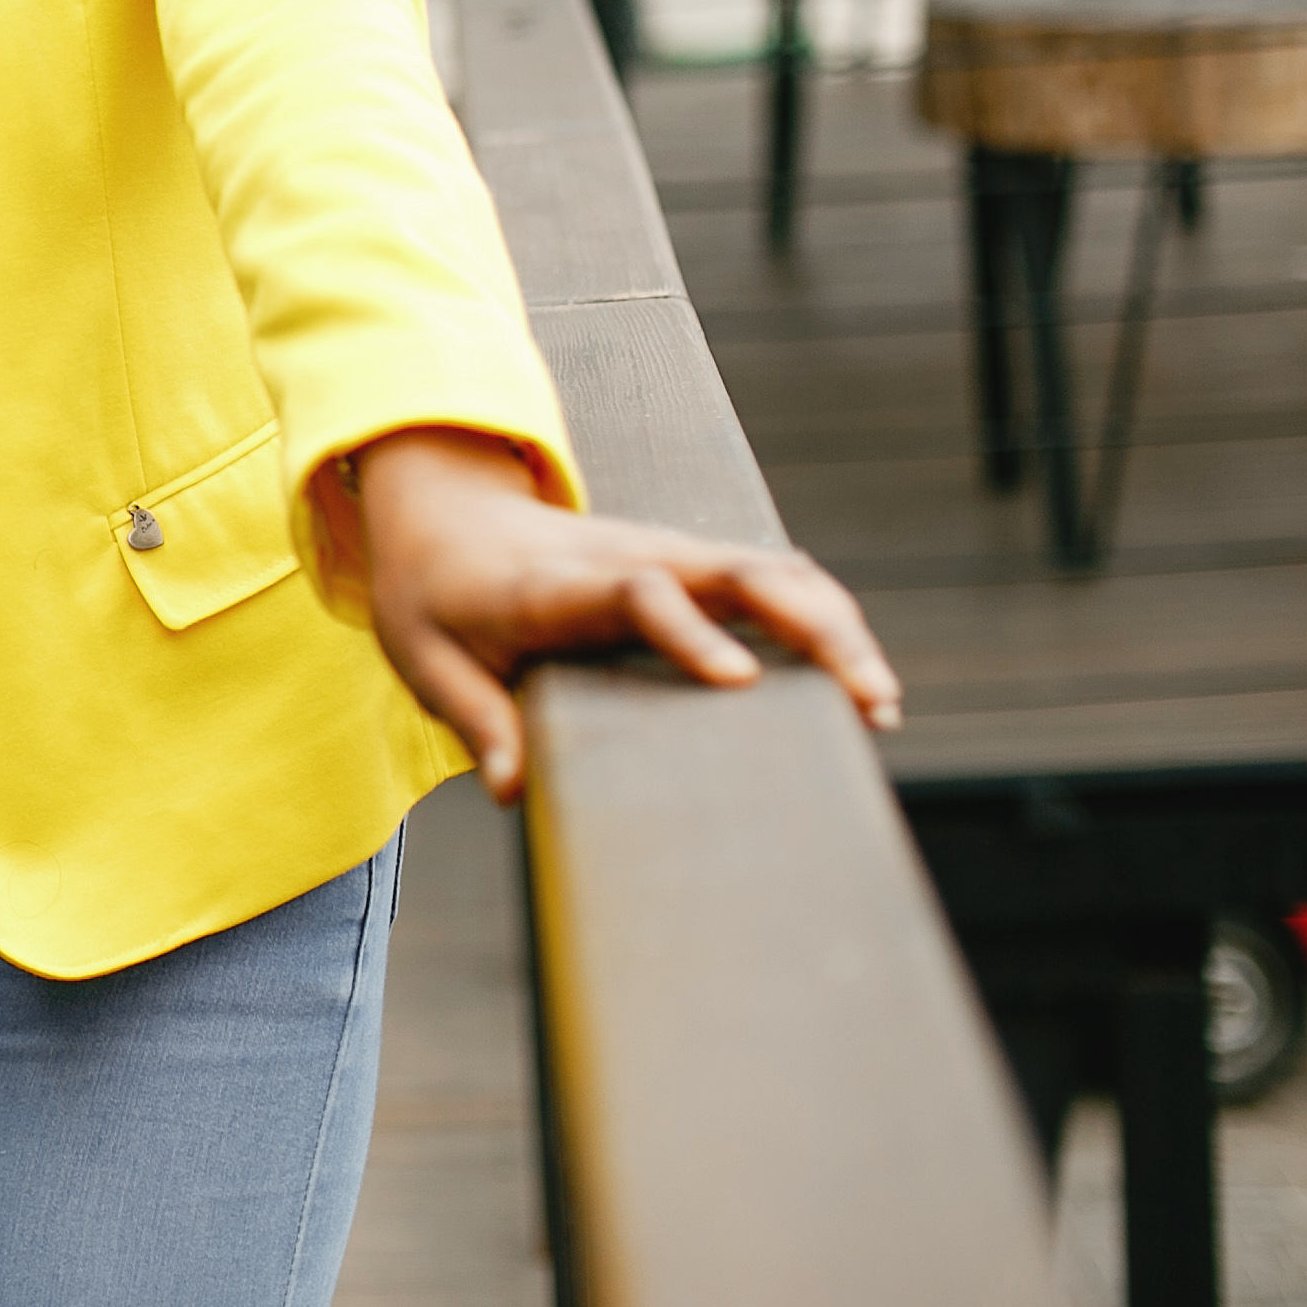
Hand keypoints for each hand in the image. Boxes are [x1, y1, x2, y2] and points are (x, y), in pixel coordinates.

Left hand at [334, 426, 904, 803]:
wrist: (442, 513)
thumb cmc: (436, 596)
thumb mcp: (426, 658)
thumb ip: (475, 720)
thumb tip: (511, 793)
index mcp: (554, 586)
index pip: (633, 592)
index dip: (688, 630)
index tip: (737, 683)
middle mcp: (624, 559)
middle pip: (734, 571)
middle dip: (811, 627)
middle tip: (869, 703)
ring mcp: (664, 554)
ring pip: (770, 569)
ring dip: (833, 626)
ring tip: (880, 708)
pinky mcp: (689, 563)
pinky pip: (771, 579)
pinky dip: (822, 621)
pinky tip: (858, 687)